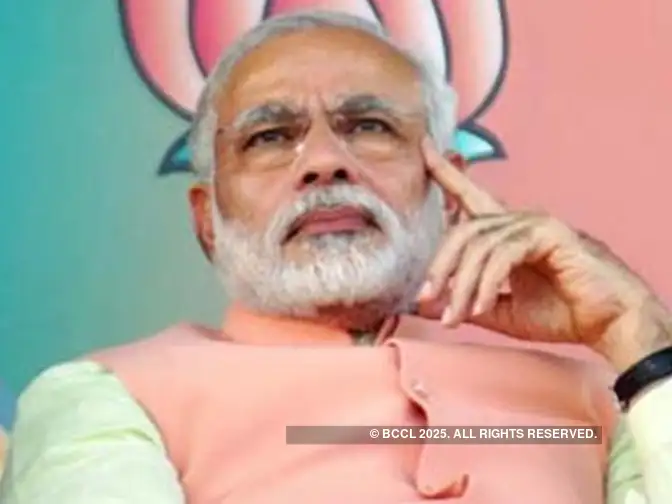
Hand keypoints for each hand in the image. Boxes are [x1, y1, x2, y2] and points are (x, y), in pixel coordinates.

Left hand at [416, 138, 671, 370]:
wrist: (609, 324)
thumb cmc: (562, 314)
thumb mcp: (501, 312)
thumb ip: (465, 303)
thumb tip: (422, 306)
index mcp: (507, 234)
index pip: (470, 199)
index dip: (447, 175)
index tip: (424, 150)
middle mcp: (518, 221)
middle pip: (463, 230)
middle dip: (439, 265)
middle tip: (425, 297)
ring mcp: (534, 223)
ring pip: (479, 244)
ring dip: (462, 285)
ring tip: (454, 316)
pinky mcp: (549, 234)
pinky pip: (503, 253)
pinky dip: (487, 282)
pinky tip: (481, 306)